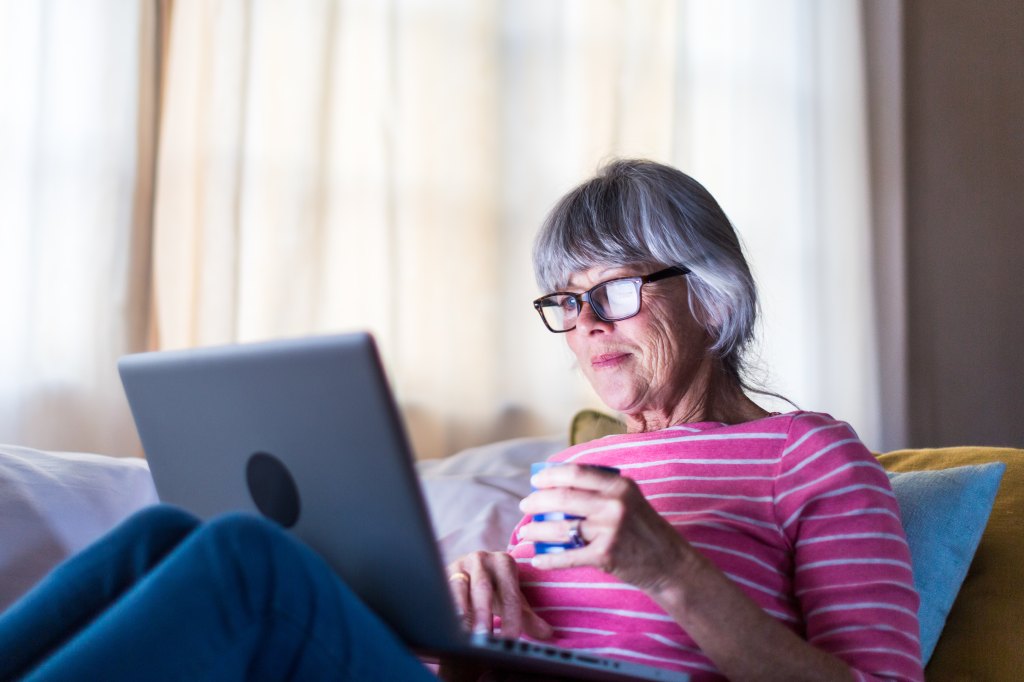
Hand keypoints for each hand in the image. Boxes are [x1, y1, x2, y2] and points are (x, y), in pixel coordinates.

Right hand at [446, 551, 553, 639]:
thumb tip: (547, 634)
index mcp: (504, 562)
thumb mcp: (511, 599)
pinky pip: (441, 591)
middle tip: (484, 637)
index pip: (510, 593)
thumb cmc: (494, 589)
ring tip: (462, 632)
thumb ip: (528, 617)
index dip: (511, 618)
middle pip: (483, 588)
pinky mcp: (441, 573)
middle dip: (483, 613)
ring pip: (458, 588)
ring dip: (460, 611)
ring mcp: (459, 564)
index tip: (510, 640)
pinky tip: (445, 624)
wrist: (469, 571)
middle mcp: (481, 558)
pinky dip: (444, 608)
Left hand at [517, 464, 690, 591]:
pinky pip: (569, 556)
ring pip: (562, 527)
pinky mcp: (606, 556)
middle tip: (525, 506)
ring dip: (537, 530)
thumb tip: (558, 484)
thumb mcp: (630, 498)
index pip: (576, 473)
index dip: (551, 475)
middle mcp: (615, 504)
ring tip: (525, 532)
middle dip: (537, 502)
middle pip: (563, 498)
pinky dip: (549, 560)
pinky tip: (537, 560)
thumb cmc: (644, 528)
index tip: (536, 481)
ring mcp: (610, 530)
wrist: (670, 563)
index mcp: (620, 485)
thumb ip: (601, 488)